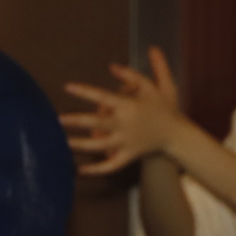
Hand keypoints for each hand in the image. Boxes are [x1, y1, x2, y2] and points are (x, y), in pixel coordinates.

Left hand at [62, 46, 189, 174]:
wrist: (178, 135)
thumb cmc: (164, 108)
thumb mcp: (155, 87)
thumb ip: (134, 74)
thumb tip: (113, 65)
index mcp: (130, 106)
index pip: (104, 96)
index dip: (85, 91)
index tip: (67, 86)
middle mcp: (126, 124)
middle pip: (98, 123)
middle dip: (78, 121)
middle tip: (58, 119)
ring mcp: (127, 142)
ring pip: (100, 146)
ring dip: (81, 145)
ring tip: (64, 142)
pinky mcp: (129, 156)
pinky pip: (111, 166)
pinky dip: (97, 170)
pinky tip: (80, 170)